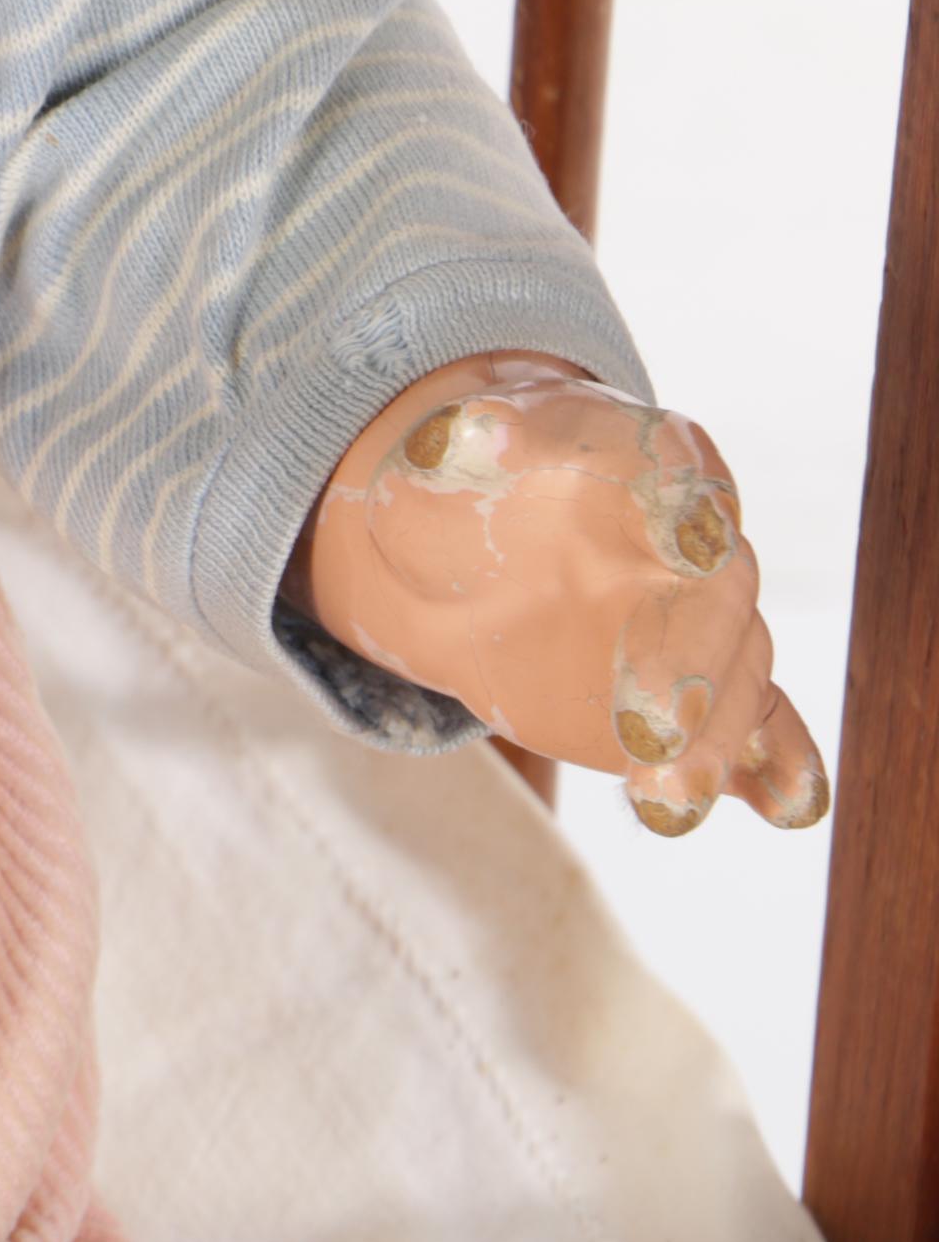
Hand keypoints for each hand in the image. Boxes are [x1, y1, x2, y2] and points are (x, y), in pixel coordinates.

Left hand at [297, 351, 827, 836]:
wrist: (499, 521)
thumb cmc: (483, 479)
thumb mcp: (457, 454)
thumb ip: (464, 451)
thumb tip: (457, 434)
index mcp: (652, 459)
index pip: (678, 483)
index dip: (687, 515)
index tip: (687, 544)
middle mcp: (702, 534)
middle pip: (717, 596)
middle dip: (691, 665)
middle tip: (651, 731)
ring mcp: (707, 611)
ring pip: (736, 671)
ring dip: (715, 738)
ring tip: (671, 800)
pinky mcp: (701, 678)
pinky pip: (758, 717)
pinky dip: (776, 761)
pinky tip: (784, 807)